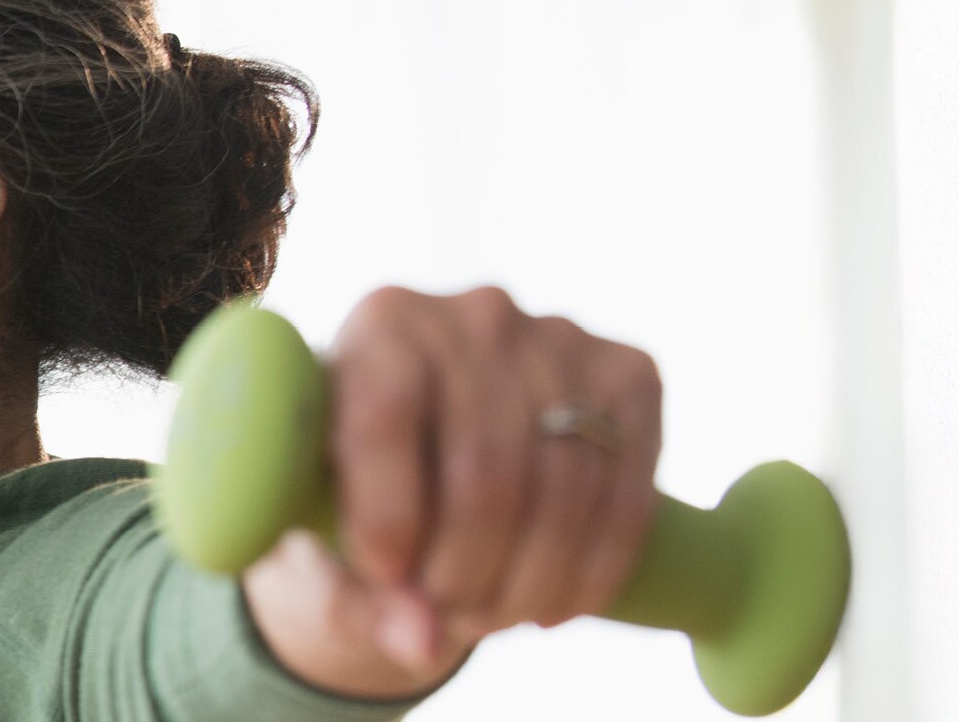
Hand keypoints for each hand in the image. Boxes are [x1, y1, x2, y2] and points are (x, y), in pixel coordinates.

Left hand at [243, 286, 662, 697]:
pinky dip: (595, 570)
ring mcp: (562, 338)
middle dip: (467, 570)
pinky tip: (555, 608)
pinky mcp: (630, 375)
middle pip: (487, 467)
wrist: (437, 445)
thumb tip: (422, 643)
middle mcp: (475, 314)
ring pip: (565, 488)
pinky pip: (627, 491)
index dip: (386, 517)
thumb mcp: (328, 534)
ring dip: (531, 583)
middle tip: (447, 617)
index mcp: (380, 324)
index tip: (388, 581)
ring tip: (492, 619)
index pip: (386, 416)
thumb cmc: (356, 487)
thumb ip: (356, 592)